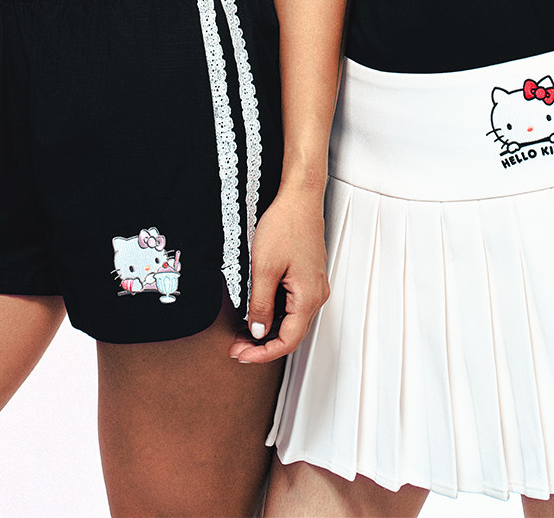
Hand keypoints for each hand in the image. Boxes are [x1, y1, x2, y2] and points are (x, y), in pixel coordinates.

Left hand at [229, 186, 328, 363]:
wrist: (299, 197)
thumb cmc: (286, 225)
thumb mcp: (264, 268)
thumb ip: (261, 305)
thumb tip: (258, 331)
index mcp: (309, 297)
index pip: (288, 341)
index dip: (262, 354)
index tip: (241, 355)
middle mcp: (316, 295)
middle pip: (291, 334)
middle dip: (262, 345)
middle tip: (236, 347)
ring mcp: (313, 285)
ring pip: (291, 321)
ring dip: (268, 330)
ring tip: (242, 333)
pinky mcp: (308, 276)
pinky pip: (292, 305)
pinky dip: (274, 314)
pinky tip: (257, 312)